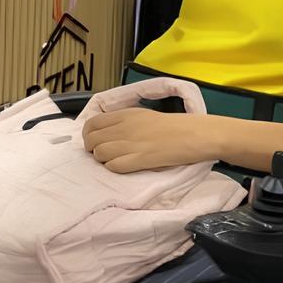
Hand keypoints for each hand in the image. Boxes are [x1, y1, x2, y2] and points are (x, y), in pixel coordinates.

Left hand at [82, 106, 212, 173]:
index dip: (88, 135)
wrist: (195, 134)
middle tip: (102, 154)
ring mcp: (131, 144)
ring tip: (114, 161)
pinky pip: (114, 166)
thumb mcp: (145, 116)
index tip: (95, 142)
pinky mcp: (140, 160)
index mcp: (126, 114)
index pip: (92, 123)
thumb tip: (107, 133)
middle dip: (92, 149)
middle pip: (92, 140)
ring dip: (102, 160)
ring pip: (99, 153)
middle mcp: (125, 127)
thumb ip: (124, 122)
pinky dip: (114, 168)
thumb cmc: (174, 126)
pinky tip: (124, 166)